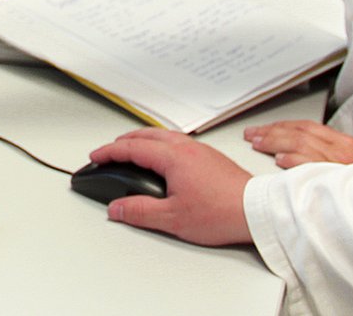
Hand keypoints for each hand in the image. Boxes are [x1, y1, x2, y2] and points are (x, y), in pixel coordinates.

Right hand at [88, 128, 253, 245]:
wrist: (257, 211)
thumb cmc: (222, 212)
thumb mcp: (172, 218)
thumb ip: (139, 211)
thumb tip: (117, 208)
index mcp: (172, 157)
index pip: (131, 148)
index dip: (109, 152)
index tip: (96, 157)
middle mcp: (187, 148)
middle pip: (146, 135)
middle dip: (123, 141)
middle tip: (109, 152)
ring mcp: (201, 151)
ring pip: (164, 136)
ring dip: (143, 140)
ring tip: (132, 151)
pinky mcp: (211, 157)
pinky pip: (178, 142)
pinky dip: (160, 145)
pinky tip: (163, 158)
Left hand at [242, 120, 352, 166]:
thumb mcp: (352, 168)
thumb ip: (329, 158)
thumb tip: (299, 156)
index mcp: (344, 145)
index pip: (307, 128)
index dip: (282, 127)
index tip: (264, 131)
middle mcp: (342, 150)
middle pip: (301, 133)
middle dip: (273, 132)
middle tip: (252, 135)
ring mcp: (340, 163)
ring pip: (302, 144)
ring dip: (276, 142)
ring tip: (258, 144)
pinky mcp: (338, 177)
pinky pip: (313, 164)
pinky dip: (295, 160)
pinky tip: (279, 160)